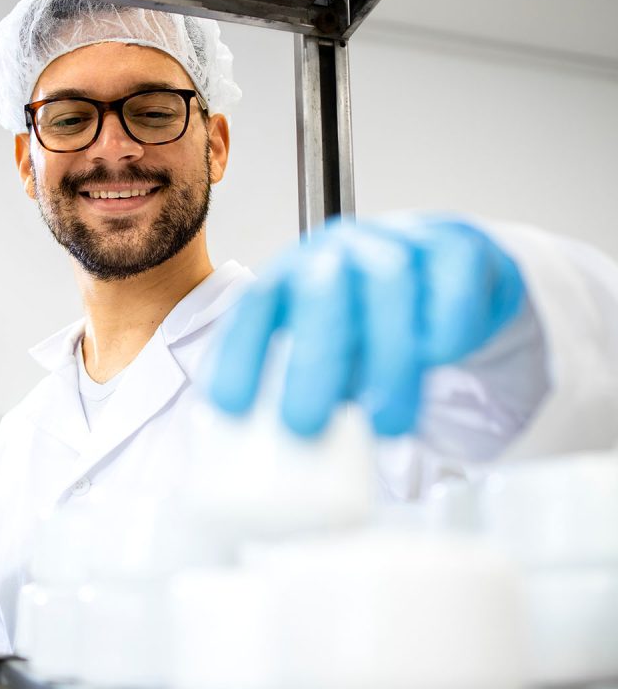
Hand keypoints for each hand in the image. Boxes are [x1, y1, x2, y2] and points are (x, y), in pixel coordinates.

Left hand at [209, 216, 524, 436]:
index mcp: (298, 273)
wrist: (448, 268)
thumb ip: (310, 378)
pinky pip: (452, 282)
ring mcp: (399, 242)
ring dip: (387, 358)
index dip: (240, 352)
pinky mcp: (458, 246)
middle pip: (321, 292)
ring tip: (388, 422)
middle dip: (312, 362)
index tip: (230, 405)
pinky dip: (445, 326)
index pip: (258, 305)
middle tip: (306, 424)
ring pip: (390, 286)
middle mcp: (343, 251)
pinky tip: (438, 360)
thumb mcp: (332, 343)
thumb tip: (283, 446)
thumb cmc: (377, 315)